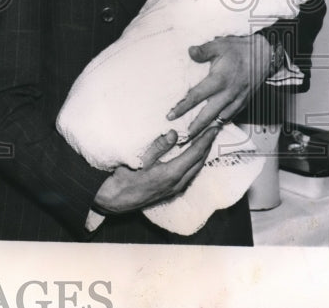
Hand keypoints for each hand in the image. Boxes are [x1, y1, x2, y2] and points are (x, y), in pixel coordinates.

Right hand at [93, 127, 218, 213]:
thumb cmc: (124, 178)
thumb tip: (174, 133)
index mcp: (171, 173)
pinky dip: (194, 162)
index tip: (213, 128)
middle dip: (207, 146)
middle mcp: (178, 183)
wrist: (115, 201)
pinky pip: (190, 174)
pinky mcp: (171, 190)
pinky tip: (191, 156)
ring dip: (202, 154)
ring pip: (195, 169)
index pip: (194, 154)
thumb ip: (157, 147)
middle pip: (199, 162)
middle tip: (213, 130)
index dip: (205, 140)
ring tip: (205, 141)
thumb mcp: (138, 159)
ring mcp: (175, 188)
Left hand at [166, 33, 272, 137]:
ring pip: (221, 118)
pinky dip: (222, 122)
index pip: (196, 96)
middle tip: (183, 136)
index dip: (183, 107)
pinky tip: (215, 125)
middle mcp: (228, 93)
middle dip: (195, 127)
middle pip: (208, 114)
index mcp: (219, 80)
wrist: (264, 55)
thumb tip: (190, 51)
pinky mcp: (244, 101)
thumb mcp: (219, 45)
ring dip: (209, 127)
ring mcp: (237, 99)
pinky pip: (232, 115)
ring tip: (196, 136)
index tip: (171, 116)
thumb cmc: (239, 49)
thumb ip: (203, 51)